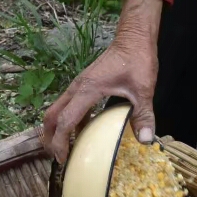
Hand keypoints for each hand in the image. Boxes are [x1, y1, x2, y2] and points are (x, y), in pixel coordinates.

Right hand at [40, 0, 162, 163]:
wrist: (134, 37)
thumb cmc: (137, 59)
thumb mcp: (143, 89)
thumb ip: (143, 115)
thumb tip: (146, 140)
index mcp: (87, 90)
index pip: (66, 121)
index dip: (61, 142)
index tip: (63, 159)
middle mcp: (77, 88)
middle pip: (51, 115)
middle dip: (50, 138)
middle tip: (59, 158)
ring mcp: (79, 85)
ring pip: (57, 110)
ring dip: (57, 129)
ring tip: (66, 150)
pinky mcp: (85, 85)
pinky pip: (69, 106)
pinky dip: (69, 121)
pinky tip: (82, 133)